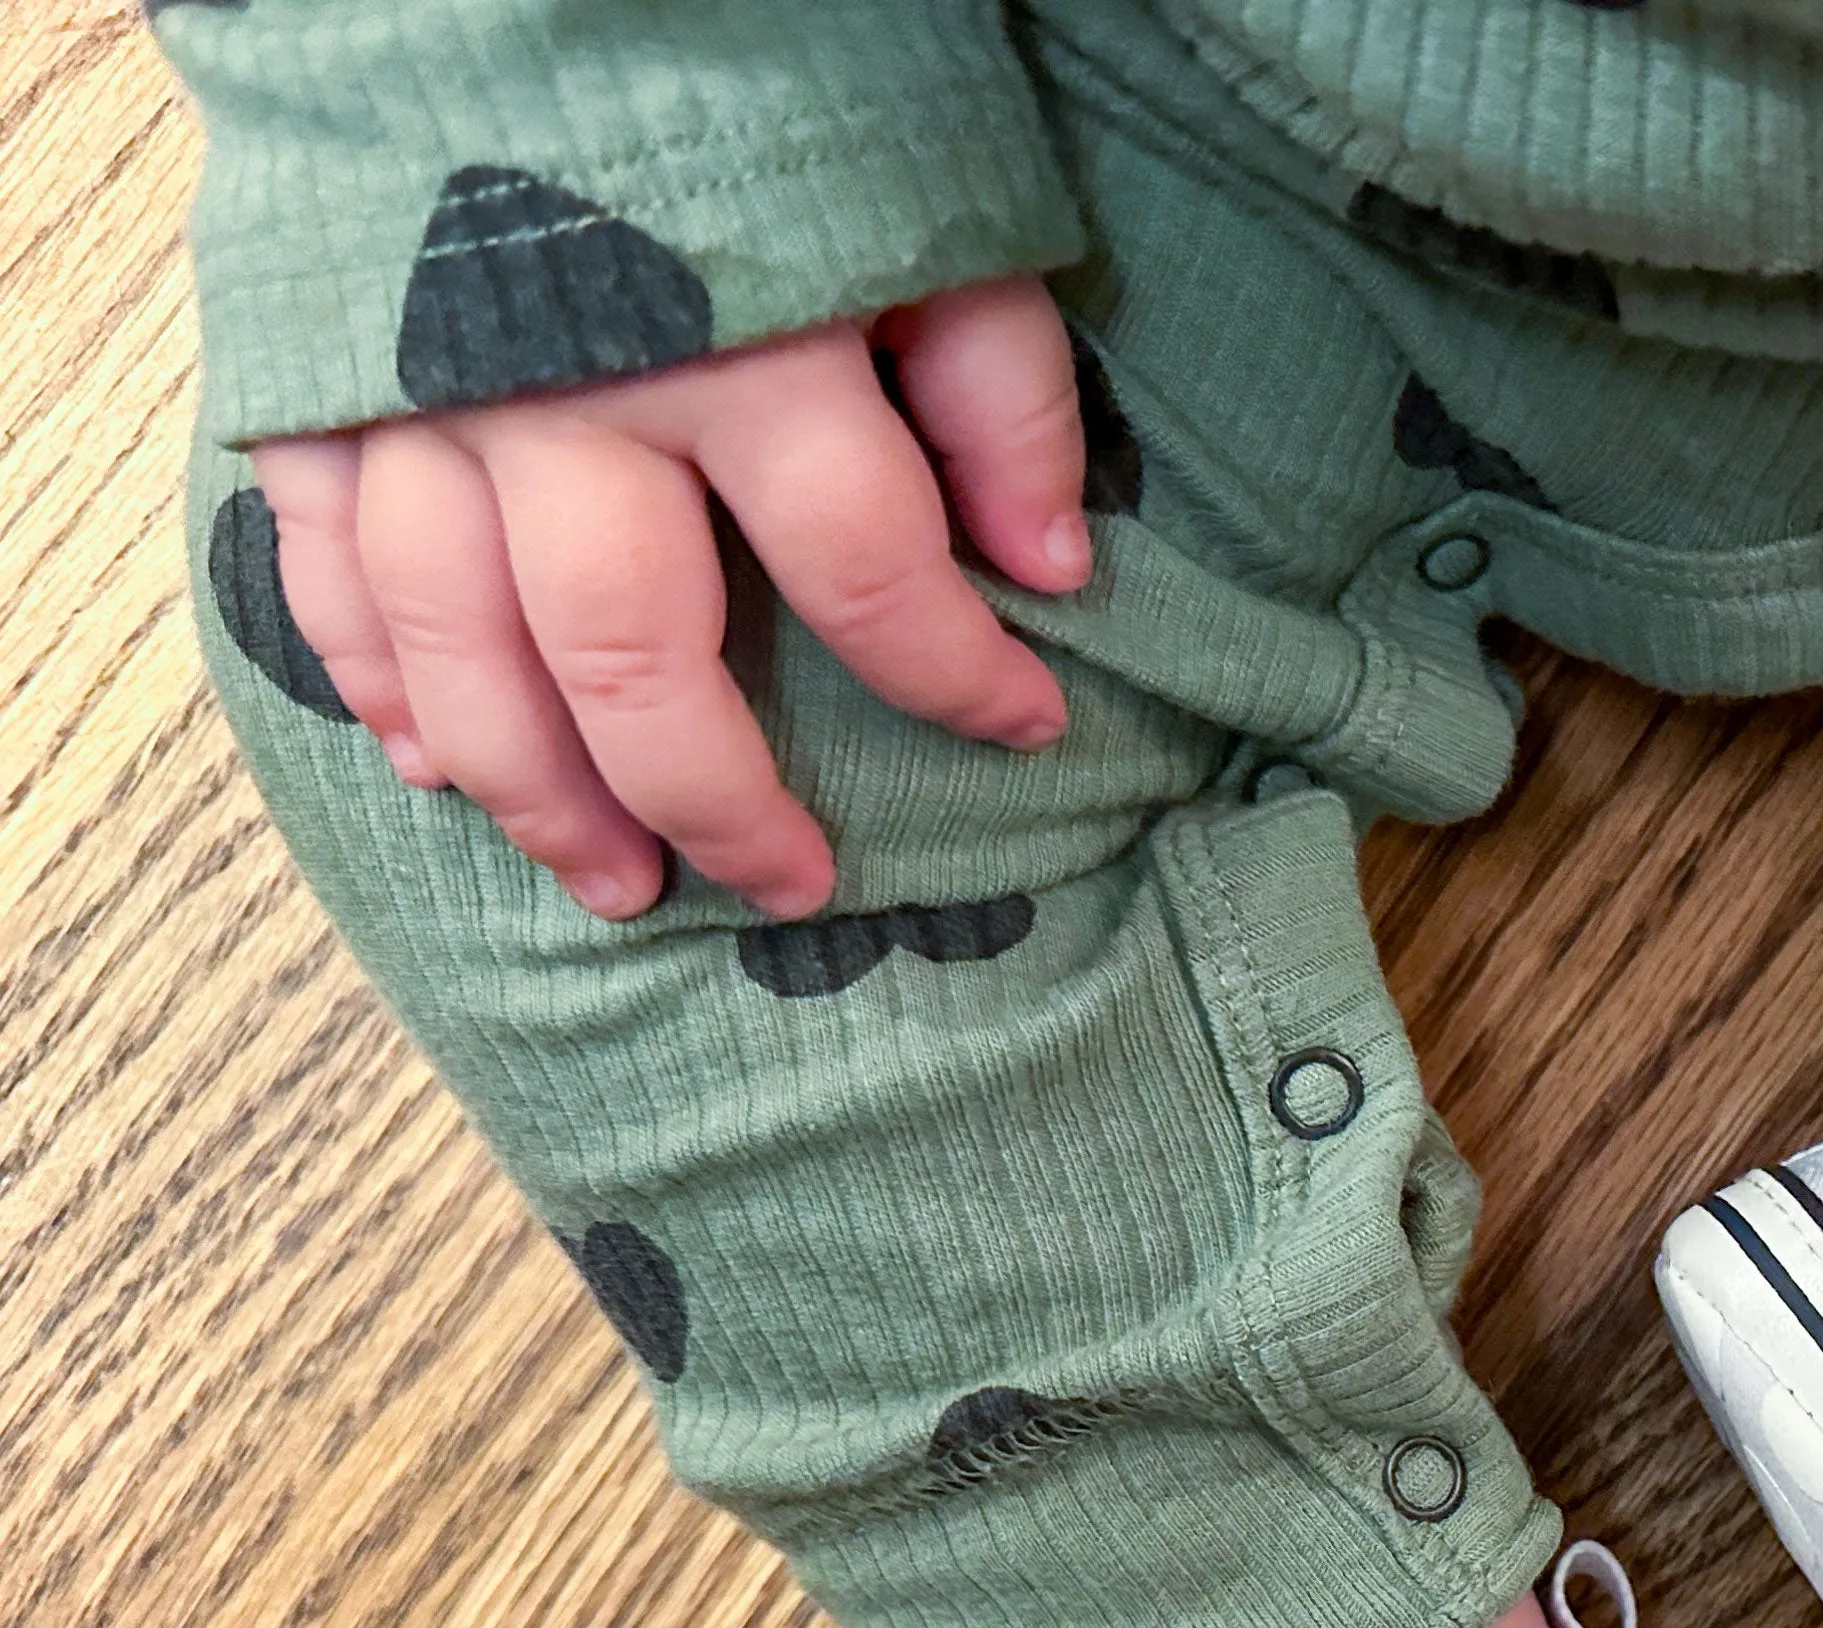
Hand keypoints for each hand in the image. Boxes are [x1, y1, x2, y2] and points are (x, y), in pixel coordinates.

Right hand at [248, 275, 1088, 922]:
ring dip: (540, 793)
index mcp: (741, 344)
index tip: (1026, 725)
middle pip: (632, 658)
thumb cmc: (755, 77)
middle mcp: (563, 390)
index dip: (959, 675)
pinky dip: (375, 684)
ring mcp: (416, 392)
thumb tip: (1054, 572)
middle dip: (720, 801)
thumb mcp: (930, 200)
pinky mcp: (305, 373)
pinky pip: (325, 569)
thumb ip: (997, 387)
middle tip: (790, 889)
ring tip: (616, 886)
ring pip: (463, 652)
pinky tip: (431, 770)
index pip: (869, 571)